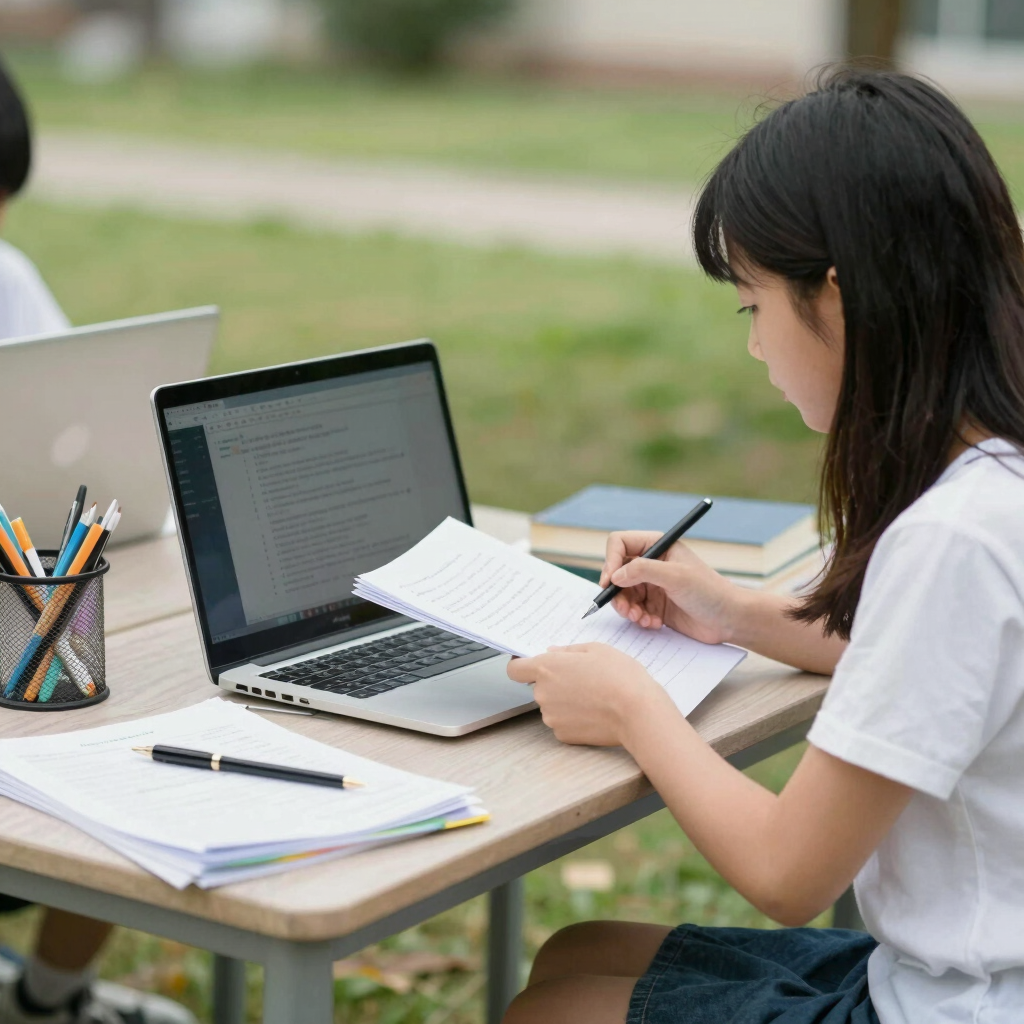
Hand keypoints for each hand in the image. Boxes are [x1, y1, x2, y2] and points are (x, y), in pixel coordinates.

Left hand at [507, 642, 672, 746]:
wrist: (637, 712)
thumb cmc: (620, 676)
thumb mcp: (597, 650)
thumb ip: (569, 651)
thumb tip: (553, 653)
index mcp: (547, 668)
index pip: (514, 669)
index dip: (522, 667)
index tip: (533, 666)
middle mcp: (543, 693)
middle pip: (539, 687)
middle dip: (555, 683)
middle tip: (582, 679)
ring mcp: (551, 717)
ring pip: (552, 706)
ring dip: (565, 701)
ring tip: (594, 697)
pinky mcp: (563, 735)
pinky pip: (563, 723)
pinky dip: (574, 719)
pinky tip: (595, 713)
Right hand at [601, 531, 745, 644]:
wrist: (729, 619)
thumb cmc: (709, 591)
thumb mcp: (676, 576)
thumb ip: (643, 570)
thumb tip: (615, 576)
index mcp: (657, 546)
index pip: (619, 544)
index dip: (610, 561)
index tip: (610, 582)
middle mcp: (651, 563)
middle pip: (616, 572)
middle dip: (617, 592)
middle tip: (625, 609)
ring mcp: (652, 585)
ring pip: (622, 594)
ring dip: (627, 608)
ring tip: (641, 619)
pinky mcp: (654, 605)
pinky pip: (633, 610)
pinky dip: (638, 618)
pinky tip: (654, 624)